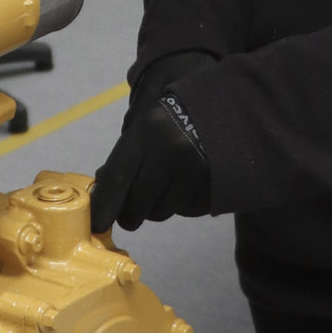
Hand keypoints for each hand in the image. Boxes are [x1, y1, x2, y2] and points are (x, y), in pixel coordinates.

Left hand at [90, 94, 210, 235]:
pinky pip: (186, 212)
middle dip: (129, 214)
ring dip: (156, 207)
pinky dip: (181, 205)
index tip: (97, 223)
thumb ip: (127, 154)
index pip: (118, 176)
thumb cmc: (181, 115)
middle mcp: (173, 150)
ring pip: (160, 212)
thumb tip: (103, 192)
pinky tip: (187, 185)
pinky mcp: (216, 187)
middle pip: (138, 203)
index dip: (104, 204)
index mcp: (151, 128)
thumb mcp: (151, 122)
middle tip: (129, 214)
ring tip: (166, 186)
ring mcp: (197, 171)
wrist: (235, 109)